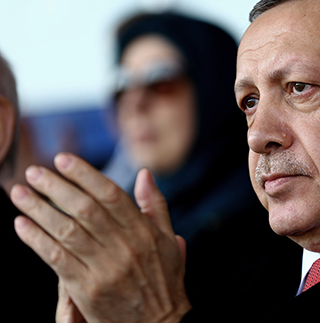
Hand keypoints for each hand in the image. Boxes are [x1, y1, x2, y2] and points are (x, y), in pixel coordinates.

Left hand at [10, 153, 190, 321]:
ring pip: (66, 231)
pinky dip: (36, 240)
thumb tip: (145, 173)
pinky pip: (56, 260)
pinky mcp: (87, 289)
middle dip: (55, 187)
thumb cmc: (164, 279)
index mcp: (143, 231)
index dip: (85, 174)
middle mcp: (124, 246)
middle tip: (34, 172)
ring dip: (38, 209)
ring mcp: (104, 268)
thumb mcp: (169, 239)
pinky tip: (21, 225)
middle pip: (84, 209)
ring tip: (19, 193)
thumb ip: (155, 205)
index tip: (63, 159)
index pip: (111, 194)